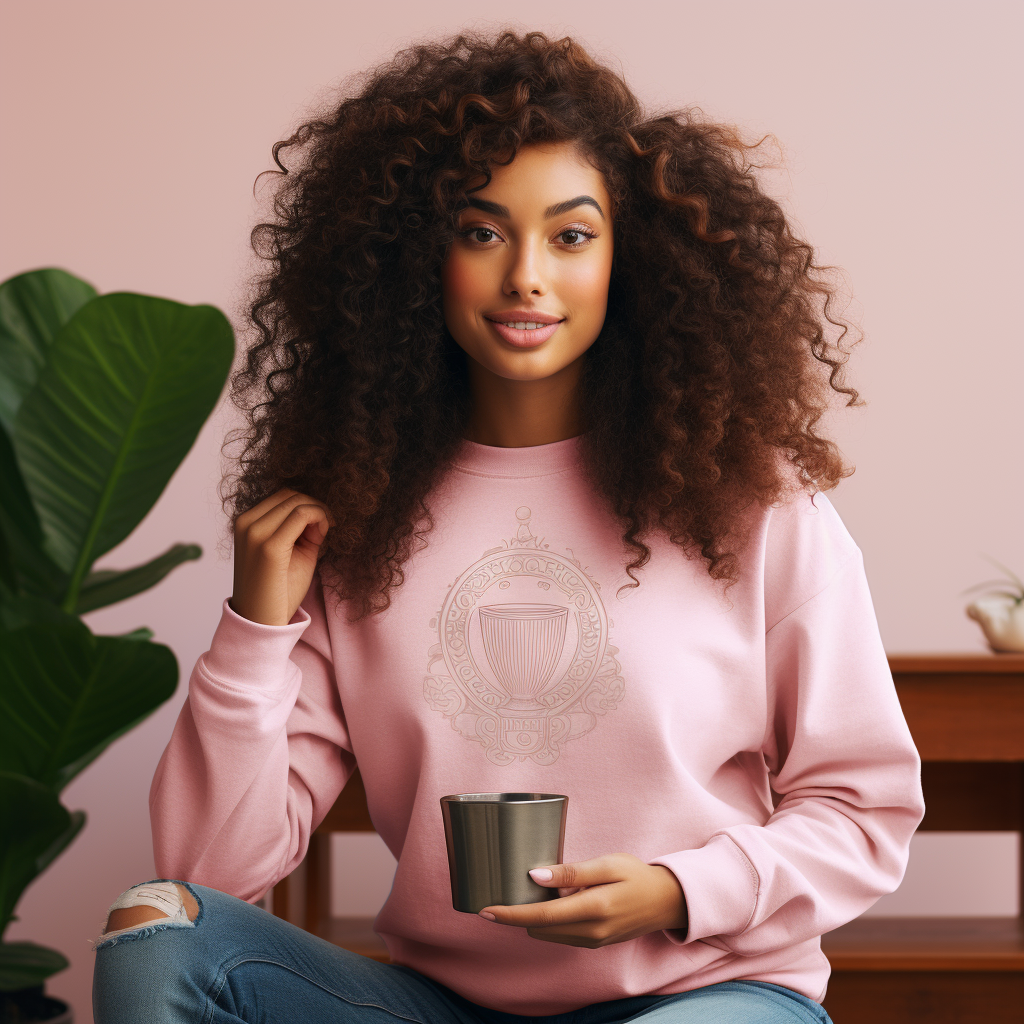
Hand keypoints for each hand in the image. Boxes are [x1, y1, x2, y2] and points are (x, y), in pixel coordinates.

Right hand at [231, 488, 330, 625]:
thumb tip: (316, 513)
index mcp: (246, 523)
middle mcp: (246, 523)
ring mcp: (255, 533)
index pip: (282, 496)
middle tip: (327, 528)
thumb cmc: (277, 590)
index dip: (307, 505)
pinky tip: (322, 536)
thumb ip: (300, 529)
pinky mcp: (269, 546)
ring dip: (317, 512)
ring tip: (321, 536)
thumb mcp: (290, 552)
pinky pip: (301, 514)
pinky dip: (319, 517)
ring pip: (296, 501)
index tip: (322, 525)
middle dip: (314, 507)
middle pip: (290, 495)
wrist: (261, 623)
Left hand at [478, 852, 687, 947]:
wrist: (666, 901)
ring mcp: (592, 941)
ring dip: (534, 917)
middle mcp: (590, 932)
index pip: (540, 916)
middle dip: (518, 914)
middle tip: (508, 887)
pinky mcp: (594, 943)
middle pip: (539, 928)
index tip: (485, 910)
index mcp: (592, 909)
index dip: (510, 915)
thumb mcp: (607, 864)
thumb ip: (571, 872)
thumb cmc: (637, 875)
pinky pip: (562, 935)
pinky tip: (555, 901)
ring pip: (548, 934)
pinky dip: (550, 921)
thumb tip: (535, 876)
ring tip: (534, 890)